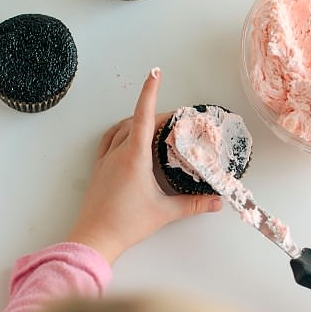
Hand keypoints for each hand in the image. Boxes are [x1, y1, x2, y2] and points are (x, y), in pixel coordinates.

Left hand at [67, 69, 222, 263]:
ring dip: (137, 121)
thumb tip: (217, 202)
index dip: (151, 92)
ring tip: (154, 125)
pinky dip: (121, 132)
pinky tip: (127, 138)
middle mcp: (118, 152)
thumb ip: (193, 204)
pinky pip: (109, 140)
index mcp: (134, 156)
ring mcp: (105, 160)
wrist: (94, 239)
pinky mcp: (99, 169)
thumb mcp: (164, 212)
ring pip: (122, 128)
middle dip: (156, 113)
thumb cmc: (127, 224)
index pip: (144, 116)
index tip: (155, 72)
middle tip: (175, 119)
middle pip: (137, 120)